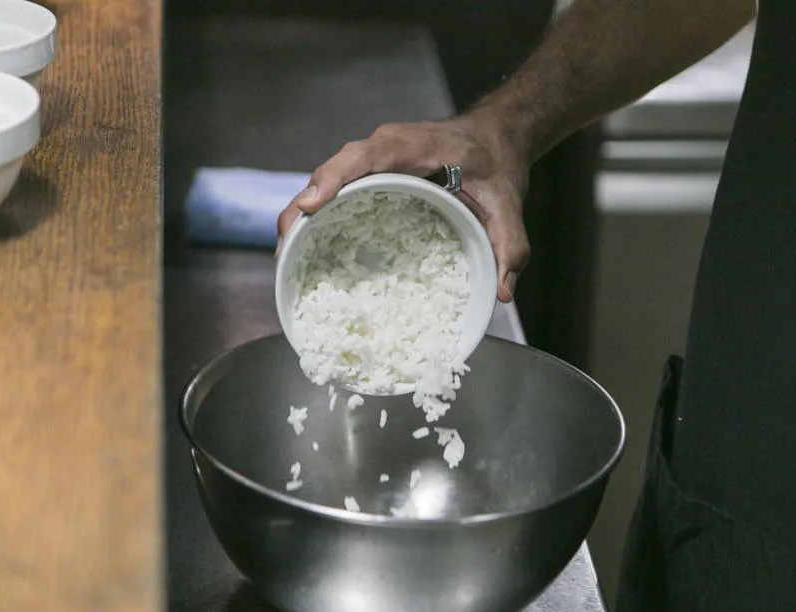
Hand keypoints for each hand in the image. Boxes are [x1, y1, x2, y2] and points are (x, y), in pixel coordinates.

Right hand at [277, 113, 530, 302]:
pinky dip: (318, 215)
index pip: (361, 157)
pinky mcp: (369, 175)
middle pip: (331, 172)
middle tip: (285, 247)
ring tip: (286, 254)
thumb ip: (510, 245)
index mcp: (411, 145)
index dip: (331, 180)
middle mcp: (383, 147)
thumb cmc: (496, 162)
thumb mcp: (508, 203)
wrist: (496, 137)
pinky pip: (336, 191)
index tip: (309, 206)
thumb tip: (502, 291)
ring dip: (303, 214)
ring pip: (326, 182)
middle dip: (302, 206)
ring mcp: (372, 160)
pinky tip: (308, 247)